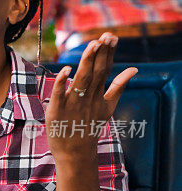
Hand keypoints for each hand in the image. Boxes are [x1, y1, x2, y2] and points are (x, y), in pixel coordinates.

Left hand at [45, 33, 136, 162]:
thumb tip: (134, 69)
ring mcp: (73, 104)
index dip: (108, 53)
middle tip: (105, 36)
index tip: (111, 37)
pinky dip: (62, 82)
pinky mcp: (57, 110)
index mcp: (99, 95)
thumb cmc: (89, 128)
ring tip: (92, 46)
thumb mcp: (108, 107)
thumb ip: (119, 87)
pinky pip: (59, 94)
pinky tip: (66, 70)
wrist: (75, 154)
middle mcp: (88, 97)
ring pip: (81, 80)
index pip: (105, 70)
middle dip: (100, 54)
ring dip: (86, 63)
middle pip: (96, 72)